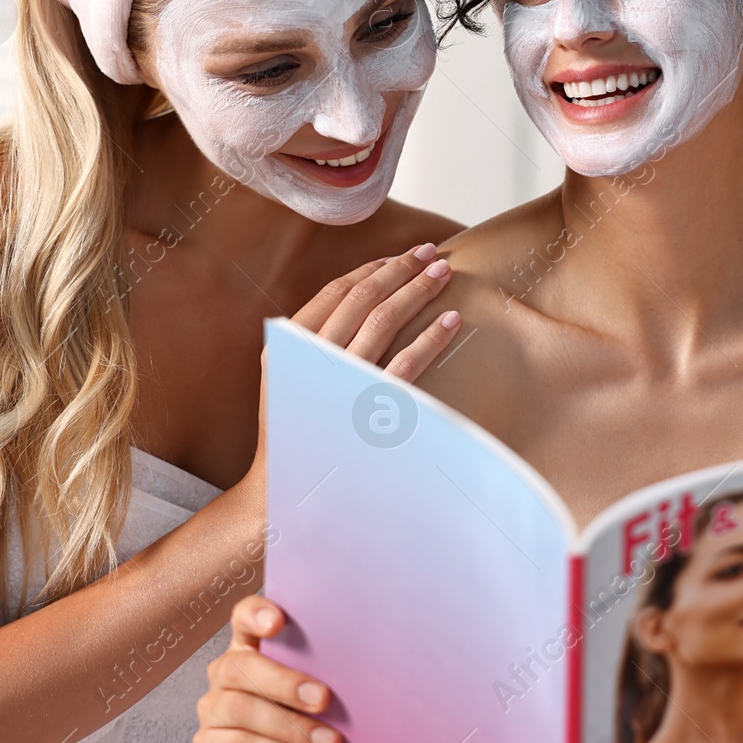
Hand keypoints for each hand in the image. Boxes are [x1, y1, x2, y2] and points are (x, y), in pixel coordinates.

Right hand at [194, 596, 338, 742]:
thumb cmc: (304, 711)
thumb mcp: (309, 684)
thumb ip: (316, 668)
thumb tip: (354, 666)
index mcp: (248, 647)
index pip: (243, 617)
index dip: (255, 614)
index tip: (277, 622)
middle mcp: (223, 674)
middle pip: (240, 667)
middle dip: (283, 683)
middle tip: (323, 698)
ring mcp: (212, 709)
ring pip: (241, 710)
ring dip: (289, 727)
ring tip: (328, 740)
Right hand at [238, 243, 460, 501]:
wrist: (290, 490)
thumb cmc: (298, 429)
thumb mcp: (291, 376)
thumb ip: (314, 338)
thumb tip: (360, 297)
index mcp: (290, 343)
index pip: (336, 292)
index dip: (372, 268)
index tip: (401, 256)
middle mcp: (311, 356)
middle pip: (363, 299)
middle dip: (400, 269)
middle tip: (431, 253)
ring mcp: (340, 382)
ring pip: (384, 322)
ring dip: (417, 292)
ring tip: (444, 274)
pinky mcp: (369, 410)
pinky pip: (406, 364)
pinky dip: (431, 338)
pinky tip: (452, 321)